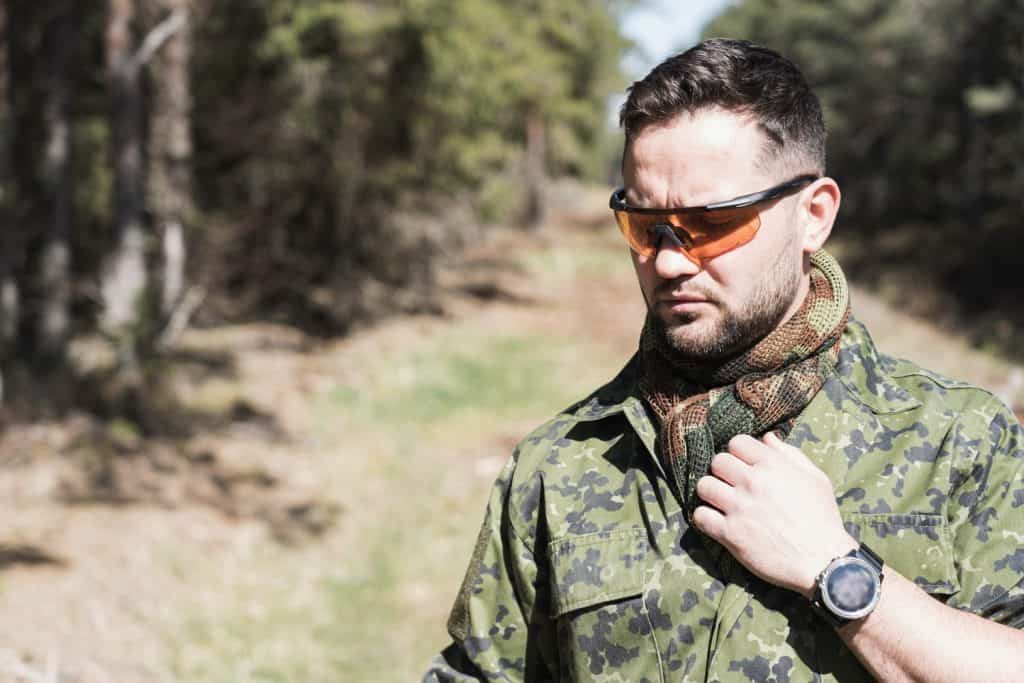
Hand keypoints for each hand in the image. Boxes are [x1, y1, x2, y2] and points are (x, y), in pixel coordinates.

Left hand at [692, 432, 857, 596]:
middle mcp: (752, 482)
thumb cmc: (822, 519)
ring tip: (722, 502)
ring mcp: (739, 507)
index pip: (737, 442)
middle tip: (732, 485)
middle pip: (717, 461)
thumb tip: (767, 437)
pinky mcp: (730, 533)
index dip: (739, 453)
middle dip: (723, 471)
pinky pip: (700, 515)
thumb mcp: (815, 479)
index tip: (744, 465)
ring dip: (710, 493)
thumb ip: (790, 454)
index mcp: (773, 466)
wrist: (823, 561)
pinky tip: (716, 521)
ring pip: (703, 486)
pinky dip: (704, 518)